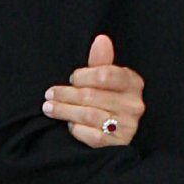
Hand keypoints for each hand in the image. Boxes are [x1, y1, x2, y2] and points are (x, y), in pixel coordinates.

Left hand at [42, 33, 145, 147]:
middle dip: (66, 94)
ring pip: (88, 115)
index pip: (105, 75)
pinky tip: (69, 124)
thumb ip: (101, 61)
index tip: (72, 78)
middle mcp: (134, 104)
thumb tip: (101, 39)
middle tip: (49, 94)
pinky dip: (76, 129)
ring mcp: (127, 126)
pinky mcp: (117, 145)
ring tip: (49, 108)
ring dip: (64, 111)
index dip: (83, 76)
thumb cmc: (108, 98)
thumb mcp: (106, 78)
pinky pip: (91, 136)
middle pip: (92, 95)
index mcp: (133, 83)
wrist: (117, 133)